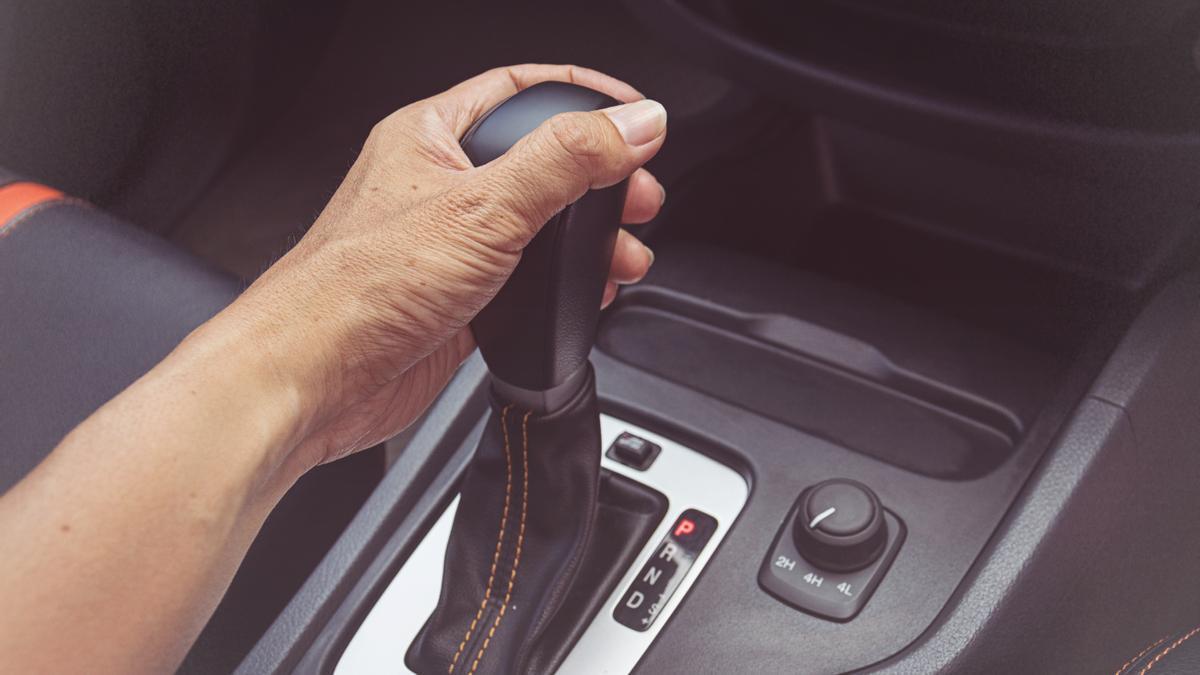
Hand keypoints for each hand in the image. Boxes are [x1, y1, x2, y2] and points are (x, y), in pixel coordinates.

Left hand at [217, 64, 667, 472]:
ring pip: (539, 225)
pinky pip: (528, 278)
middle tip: (640, 198)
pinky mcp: (459, 298)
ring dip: (589, 238)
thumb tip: (635, 122)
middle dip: (601, 179)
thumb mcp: (482, 208)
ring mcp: (449, 244)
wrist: (312, 381)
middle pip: (541, 160)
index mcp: (431, 135)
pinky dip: (565, 284)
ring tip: (626, 253)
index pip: (522, 90)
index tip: (638, 117)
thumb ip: (566, 161)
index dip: (586, 96)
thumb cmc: (359, 290)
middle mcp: (439, 184)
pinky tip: (589, 293)